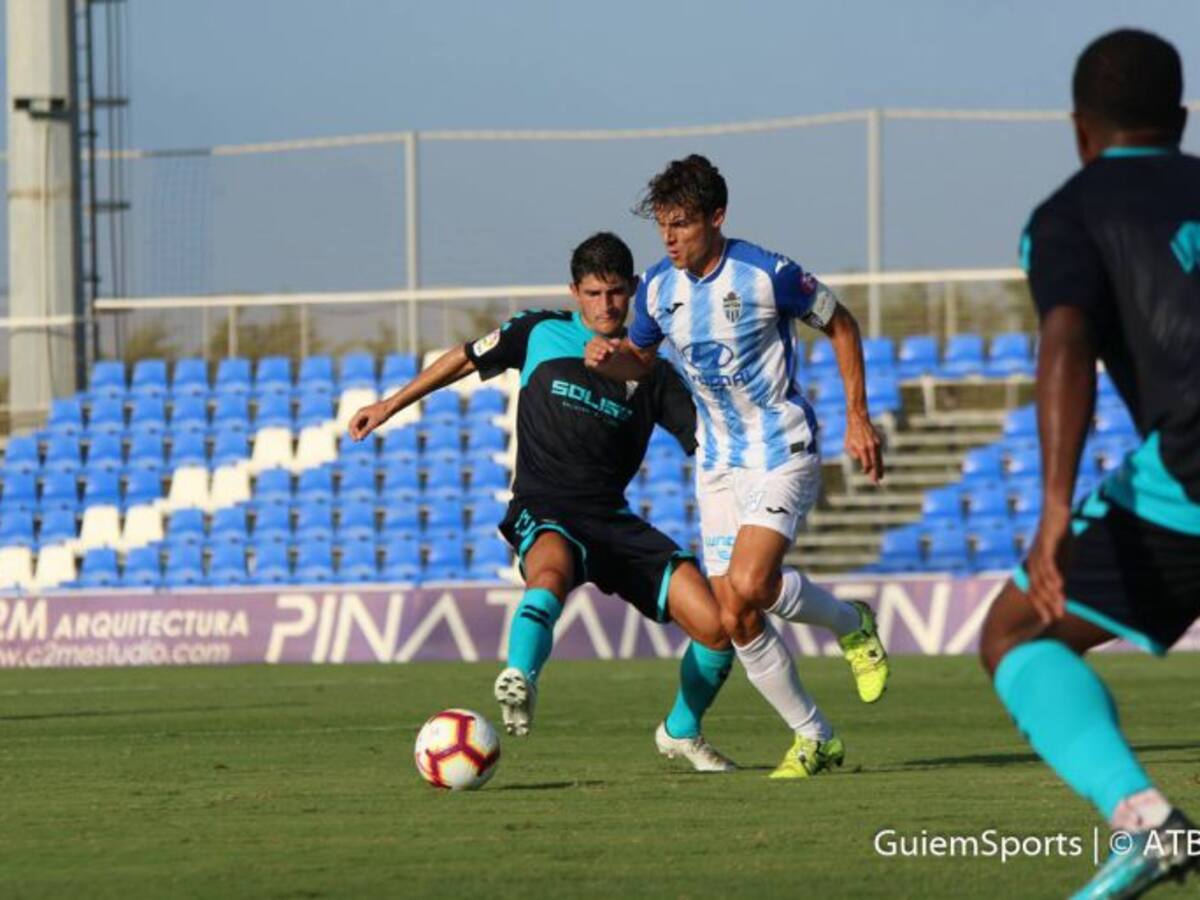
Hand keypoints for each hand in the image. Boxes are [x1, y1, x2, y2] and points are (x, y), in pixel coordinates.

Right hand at [348, 400, 390, 440]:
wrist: (391, 406)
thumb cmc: (382, 413)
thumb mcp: (374, 424)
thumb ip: (365, 431)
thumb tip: (358, 438)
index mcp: (360, 413)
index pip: (352, 424)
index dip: (352, 433)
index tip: (355, 440)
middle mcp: (360, 413)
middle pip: (353, 424)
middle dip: (354, 432)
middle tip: (356, 441)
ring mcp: (364, 414)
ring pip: (358, 424)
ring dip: (358, 431)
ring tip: (361, 439)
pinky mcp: (369, 415)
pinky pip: (363, 423)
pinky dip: (363, 429)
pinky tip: (365, 435)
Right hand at [584, 336, 620, 369]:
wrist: (609, 361)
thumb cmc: (611, 351)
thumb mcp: (615, 347)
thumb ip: (616, 343)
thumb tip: (618, 341)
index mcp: (595, 340)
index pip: (597, 340)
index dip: (604, 344)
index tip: (612, 349)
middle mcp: (590, 346)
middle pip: (591, 345)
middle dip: (598, 348)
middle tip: (605, 352)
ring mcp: (588, 354)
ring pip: (588, 353)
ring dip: (595, 355)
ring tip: (602, 357)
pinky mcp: (588, 361)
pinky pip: (587, 361)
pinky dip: (591, 362)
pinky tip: (597, 364)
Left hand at [845, 412, 883, 483]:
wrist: (859, 421)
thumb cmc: (851, 434)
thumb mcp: (847, 444)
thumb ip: (852, 454)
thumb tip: (860, 460)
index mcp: (863, 448)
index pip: (867, 464)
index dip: (866, 470)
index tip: (864, 472)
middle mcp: (871, 447)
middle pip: (875, 464)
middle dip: (876, 473)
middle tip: (876, 482)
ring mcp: (876, 444)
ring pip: (879, 459)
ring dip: (880, 468)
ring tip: (881, 476)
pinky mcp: (879, 442)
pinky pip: (879, 453)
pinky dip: (879, 460)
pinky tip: (880, 467)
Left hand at [1024, 505, 1072, 623]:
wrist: (1055, 510)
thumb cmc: (1058, 534)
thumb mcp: (1060, 555)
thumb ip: (1060, 571)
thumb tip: (1062, 587)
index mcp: (1036, 566)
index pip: (1035, 590)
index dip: (1040, 605)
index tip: (1048, 621)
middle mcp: (1034, 562)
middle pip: (1037, 588)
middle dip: (1045, 605)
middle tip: (1053, 620)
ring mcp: (1039, 553)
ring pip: (1044, 578)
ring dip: (1052, 594)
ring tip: (1060, 608)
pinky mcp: (1047, 544)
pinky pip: (1050, 562)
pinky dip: (1054, 575)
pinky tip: (1061, 586)